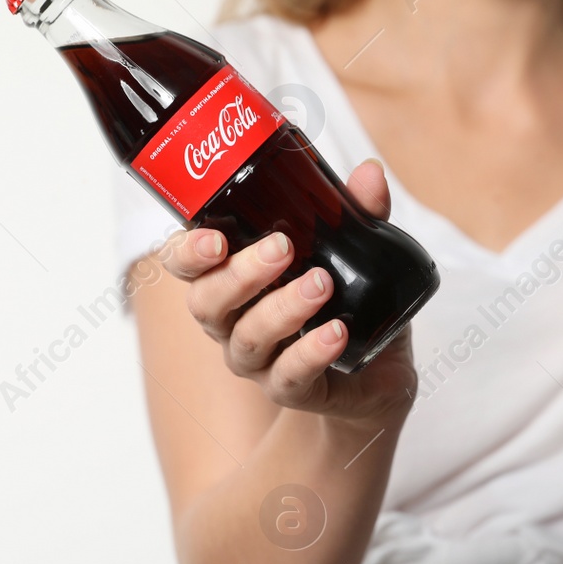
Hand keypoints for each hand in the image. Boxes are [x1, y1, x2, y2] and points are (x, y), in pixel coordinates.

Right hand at [157, 159, 416, 421]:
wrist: (377, 375)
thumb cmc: (346, 304)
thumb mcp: (355, 253)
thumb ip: (355, 214)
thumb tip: (369, 174)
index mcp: (232, 278)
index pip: (185, 264)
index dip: (187, 252)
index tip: (214, 239)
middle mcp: (233, 321)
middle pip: (207, 303)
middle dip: (240, 273)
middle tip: (282, 248)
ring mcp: (259, 360)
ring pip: (248, 339)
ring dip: (282, 308)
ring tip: (321, 284)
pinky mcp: (292, 389)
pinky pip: (289, 375)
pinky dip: (311, 352)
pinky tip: (335, 333)